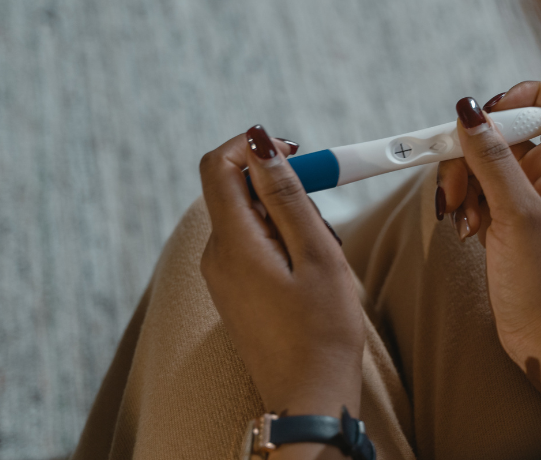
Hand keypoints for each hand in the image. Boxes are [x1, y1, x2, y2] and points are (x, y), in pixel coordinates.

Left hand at [198, 126, 363, 424]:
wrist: (309, 398)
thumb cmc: (322, 330)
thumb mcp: (316, 254)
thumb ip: (286, 195)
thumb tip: (259, 143)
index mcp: (232, 242)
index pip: (218, 165)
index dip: (254, 146)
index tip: (297, 154)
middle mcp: (216, 255)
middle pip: (237, 191)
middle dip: (282, 187)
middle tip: (325, 217)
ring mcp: (222, 276)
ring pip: (250, 219)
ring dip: (287, 219)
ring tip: (322, 255)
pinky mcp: (233, 292)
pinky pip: (251, 246)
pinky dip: (282, 243)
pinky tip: (310, 274)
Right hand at [438, 82, 540, 436]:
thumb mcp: (517, 215)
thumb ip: (492, 161)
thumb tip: (468, 109)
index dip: (523, 95)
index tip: (487, 113)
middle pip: (500, 133)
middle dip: (469, 153)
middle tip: (456, 186)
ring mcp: (520, 199)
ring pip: (480, 164)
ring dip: (460, 184)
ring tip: (462, 218)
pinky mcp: (500, 221)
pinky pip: (472, 194)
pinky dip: (462, 206)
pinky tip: (465, 232)